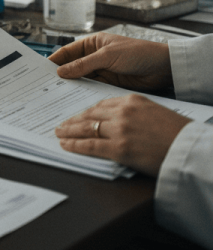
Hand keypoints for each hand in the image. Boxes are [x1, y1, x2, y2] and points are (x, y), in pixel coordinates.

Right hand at [48, 32, 172, 92]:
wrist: (165, 68)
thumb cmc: (139, 53)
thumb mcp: (108, 56)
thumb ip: (84, 65)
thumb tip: (61, 72)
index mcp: (92, 43)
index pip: (67, 52)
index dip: (54, 60)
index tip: (41, 71)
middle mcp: (94, 57)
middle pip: (72, 67)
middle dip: (61, 76)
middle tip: (46, 87)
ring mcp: (102, 72)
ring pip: (81, 80)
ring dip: (72, 87)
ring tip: (57, 96)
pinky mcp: (109, 85)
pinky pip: (92, 89)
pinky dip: (84, 94)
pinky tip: (76, 100)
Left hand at [55, 94, 191, 175]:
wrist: (190, 149)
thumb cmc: (176, 133)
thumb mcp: (153, 112)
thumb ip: (132, 112)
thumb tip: (115, 120)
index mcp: (131, 100)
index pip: (100, 105)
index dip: (86, 112)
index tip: (77, 115)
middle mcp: (123, 112)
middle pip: (90, 115)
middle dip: (73, 120)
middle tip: (61, 124)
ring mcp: (120, 130)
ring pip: (86, 128)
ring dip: (69, 131)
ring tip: (59, 133)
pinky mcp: (120, 148)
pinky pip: (91, 145)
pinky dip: (75, 145)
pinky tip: (66, 144)